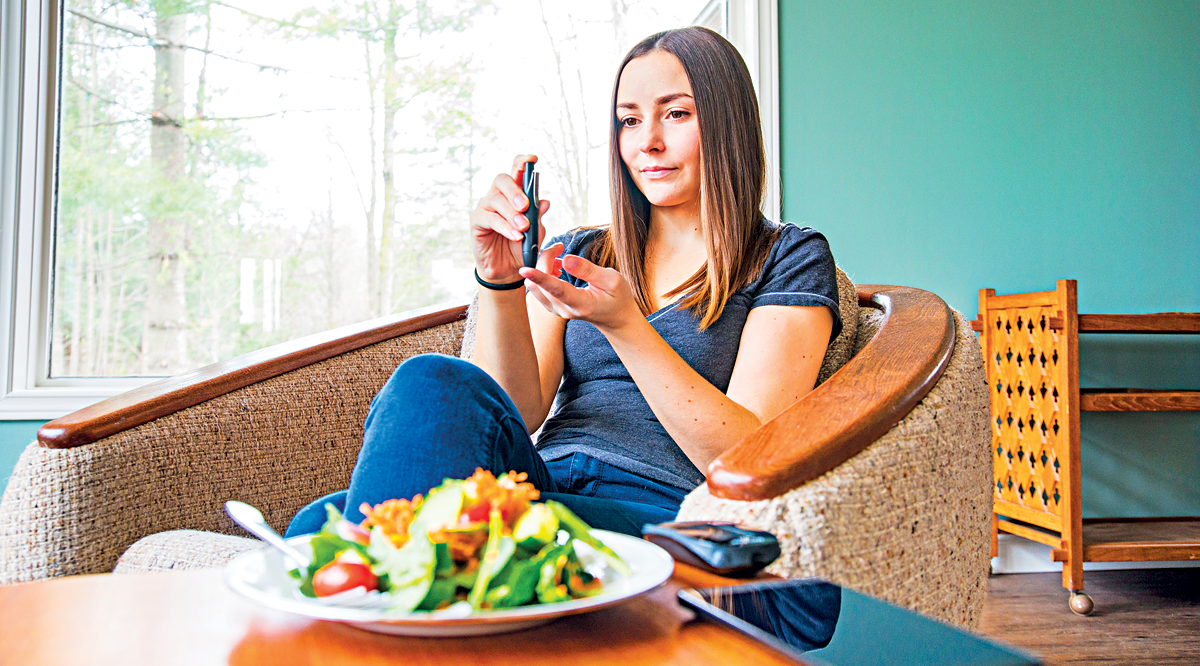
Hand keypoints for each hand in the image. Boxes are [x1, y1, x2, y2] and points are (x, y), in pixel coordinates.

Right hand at [470, 154, 550, 282]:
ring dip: (512, 213)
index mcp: (515, 194)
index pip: (516, 171)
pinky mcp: (477, 221)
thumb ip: (539, 218)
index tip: (533, 159)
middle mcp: (499, 196)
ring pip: (495, 199)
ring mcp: (486, 207)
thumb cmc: (522, 248)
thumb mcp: (536, 234)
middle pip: (502, 180)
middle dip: (515, 190)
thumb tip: (545, 202)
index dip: (522, 162)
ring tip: (523, 228)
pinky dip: (504, 226)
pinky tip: (515, 235)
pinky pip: (489, 218)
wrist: (508, 271)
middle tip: (526, 206)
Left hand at [519, 247, 641, 332]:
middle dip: (545, 260)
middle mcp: (564, 310)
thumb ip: (587, 270)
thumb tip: (566, 259)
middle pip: (541, 284)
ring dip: (542, 267)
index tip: (524, 269)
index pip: (556, 289)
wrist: (615, 318)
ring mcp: (557, 310)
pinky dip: (542, 274)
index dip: (540, 277)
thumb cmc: (617, 297)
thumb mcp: (612, 280)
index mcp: (581, 304)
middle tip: (560, 247)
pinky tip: (556, 267)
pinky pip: (538, 289)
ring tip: (560, 258)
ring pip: (536, 286)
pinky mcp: (553, 307)